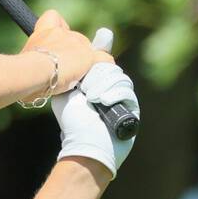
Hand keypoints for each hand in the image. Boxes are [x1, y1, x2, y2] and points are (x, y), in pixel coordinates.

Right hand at [19, 9, 113, 100]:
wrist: (33, 72)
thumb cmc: (22, 72)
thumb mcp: (25, 63)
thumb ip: (33, 63)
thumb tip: (33, 81)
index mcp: (44, 33)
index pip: (52, 17)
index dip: (57, 26)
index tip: (56, 41)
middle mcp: (62, 33)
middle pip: (74, 37)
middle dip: (72, 52)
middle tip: (65, 70)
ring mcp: (77, 43)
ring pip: (88, 50)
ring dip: (84, 62)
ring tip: (76, 78)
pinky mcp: (88, 56)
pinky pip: (104, 58)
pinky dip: (102, 65)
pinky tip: (97, 75)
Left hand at [51, 28, 139, 179]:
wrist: (86, 143)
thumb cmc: (74, 122)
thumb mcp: (65, 95)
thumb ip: (69, 76)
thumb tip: (72, 59)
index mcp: (94, 84)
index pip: (101, 64)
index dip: (97, 60)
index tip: (92, 54)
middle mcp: (109, 90)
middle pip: (111, 68)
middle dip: (97, 75)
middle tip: (85, 89)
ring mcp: (121, 98)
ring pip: (120, 78)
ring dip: (104, 85)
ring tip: (92, 98)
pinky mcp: (132, 107)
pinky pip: (128, 91)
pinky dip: (115, 93)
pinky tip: (104, 101)